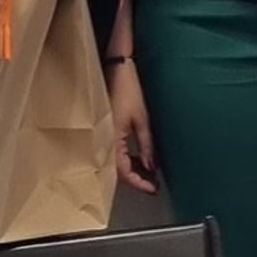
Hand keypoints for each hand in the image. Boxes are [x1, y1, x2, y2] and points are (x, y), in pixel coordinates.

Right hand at [108, 59, 158, 192]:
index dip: (139, 182)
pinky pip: (115, 151)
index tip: (153, 189)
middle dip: (136, 179)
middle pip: (118, 170)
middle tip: (153, 185)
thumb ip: (146, 145)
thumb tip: (152, 167)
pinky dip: (128, 158)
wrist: (115, 67)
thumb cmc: (128, 89)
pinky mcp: (105, 129)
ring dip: (132, 169)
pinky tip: (140, 159)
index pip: (123, 171)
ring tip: (150, 174)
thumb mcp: (142, 118)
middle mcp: (104, 140)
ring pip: (116, 162)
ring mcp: (103, 134)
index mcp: (111, 139)